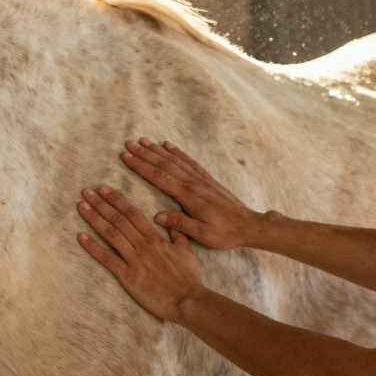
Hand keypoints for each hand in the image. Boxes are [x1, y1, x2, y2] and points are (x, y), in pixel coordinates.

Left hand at [76, 186, 205, 323]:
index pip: (132, 213)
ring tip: (81, 207)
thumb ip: (177, 233)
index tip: (103, 189)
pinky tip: (81, 237)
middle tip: (85, 192)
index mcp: (155, 238)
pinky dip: (93, 247)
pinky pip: (107, 259)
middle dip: (100, 204)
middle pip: (118, 219)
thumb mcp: (186, 251)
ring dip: (94, 219)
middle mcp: (143, 245)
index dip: (116, 200)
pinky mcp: (128, 276)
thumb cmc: (188, 278)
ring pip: (111, 234)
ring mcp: (134, 260)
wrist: (187, 301)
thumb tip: (169, 220)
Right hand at [120, 138, 264, 249]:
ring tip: (142, 141)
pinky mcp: (207, 179)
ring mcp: (200, 179)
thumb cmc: (225, 233)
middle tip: (128, 144)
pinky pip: (189, 162)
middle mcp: (193, 183)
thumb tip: (158, 216)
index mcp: (189, 196)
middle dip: (144, 154)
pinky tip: (168, 145)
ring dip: (157, 150)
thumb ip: (180, 224)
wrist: (249, 225)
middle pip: (164, 164)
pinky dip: (177, 152)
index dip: (141, 166)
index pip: (159, 177)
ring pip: (175, 160)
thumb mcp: (203, 234)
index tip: (126, 157)